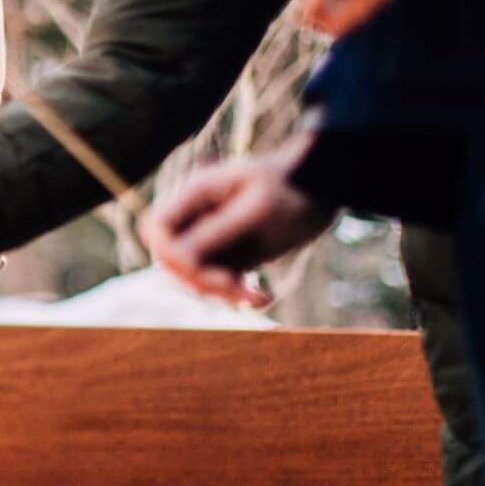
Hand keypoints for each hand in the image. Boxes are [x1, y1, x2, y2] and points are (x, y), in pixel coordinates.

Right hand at [138, 138, 333, 307]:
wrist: (328, 189)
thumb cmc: (293, 189)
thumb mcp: (257, 210)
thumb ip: (216, 231)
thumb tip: (176, 258)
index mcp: (195, 193)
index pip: (156, 229)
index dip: (168, 255)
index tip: (200, 271)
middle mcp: (198, 215)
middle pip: (172, 260)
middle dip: (200, 280)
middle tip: (235, 290)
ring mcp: (213, 236)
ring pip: (195, 276)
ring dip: (222, 293)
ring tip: (258, 296)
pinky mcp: (231, 253)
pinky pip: (220, 281)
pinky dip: (237, 293)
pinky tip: (262, 296)